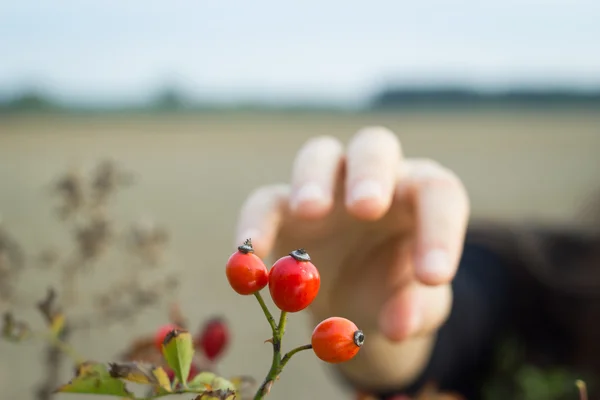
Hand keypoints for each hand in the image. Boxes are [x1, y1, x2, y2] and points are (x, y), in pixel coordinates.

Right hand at [235, 127, 468, 386]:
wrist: (356, 300)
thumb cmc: (395, 290)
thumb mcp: (417, 306)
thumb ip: (416, 309)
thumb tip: (398, 325)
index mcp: (420, 195)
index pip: (438, 194)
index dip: (439, 231)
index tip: (431, 277)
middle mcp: (375, 179)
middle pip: (375, 146)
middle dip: (370, 173)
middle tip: (366, 209)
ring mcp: (326, 188)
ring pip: (318, 155)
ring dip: (312, 178)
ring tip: (308, 211)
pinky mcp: (283, 209)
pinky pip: (265, 202)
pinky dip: (255, 222)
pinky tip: (249, 252)